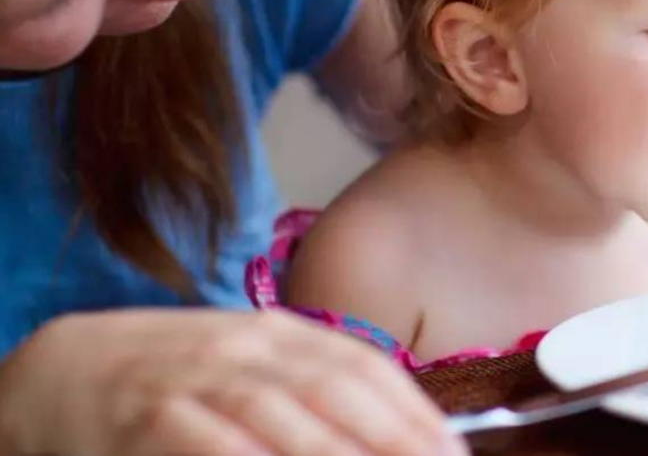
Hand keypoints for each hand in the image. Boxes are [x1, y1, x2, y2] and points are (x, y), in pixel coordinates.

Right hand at [0, 309, 465, 455]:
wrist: (65, 369)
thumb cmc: (177, 378)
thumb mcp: (252, 367)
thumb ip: (314, 390)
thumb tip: (396, 431)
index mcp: (282, 332)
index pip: (366, 368)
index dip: (416, 414)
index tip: (454, 455)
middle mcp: (248, 347)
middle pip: (337, 392)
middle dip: (396, 440)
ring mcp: (199, 377)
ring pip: (282, 416)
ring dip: (339, 454)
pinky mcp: (149, 415)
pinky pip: (211, 441)